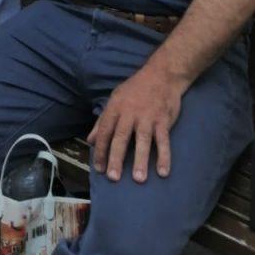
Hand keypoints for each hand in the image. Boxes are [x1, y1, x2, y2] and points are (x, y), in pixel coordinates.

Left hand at [87, 63, 184, 182]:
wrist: (162, 74)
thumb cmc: (136, 89)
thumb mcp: (115, 99)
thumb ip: (103, 121)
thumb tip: (90, 141)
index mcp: (116, 108)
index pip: (105, 131)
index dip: (101, 150)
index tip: (99, 169)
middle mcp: (130, 113)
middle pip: (121, 137)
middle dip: (116, 158)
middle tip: (113, 177)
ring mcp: (148, 117)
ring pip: (143, 140)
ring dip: (141, 160)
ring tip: (138, 179)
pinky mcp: (163, 120)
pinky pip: (164, 140)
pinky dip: (164, 156)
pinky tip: (163, 172)